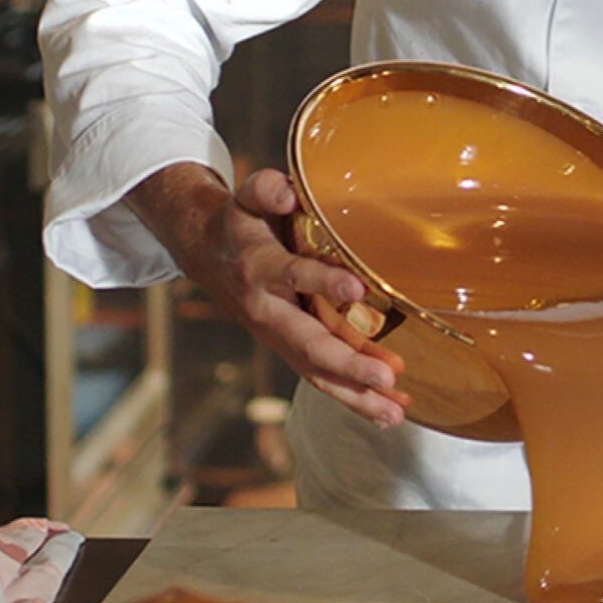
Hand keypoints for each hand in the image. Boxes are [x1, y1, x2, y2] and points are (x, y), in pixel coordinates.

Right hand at [127, 164, 409, 426]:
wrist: (207, 253)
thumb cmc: (244, 222)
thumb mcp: (248, 197)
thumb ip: (266, 190)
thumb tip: (287, 194)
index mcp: (260, 267)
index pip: (294, 274)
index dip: (323, 282)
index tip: (356, 288)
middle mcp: (267, 309)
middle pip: (308, 341)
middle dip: (347, 362)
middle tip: (386, 376)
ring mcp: (277, 335)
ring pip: (315, 371)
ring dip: (355, 394)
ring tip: (395, 412)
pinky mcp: (288, 349)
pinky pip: (320, 378)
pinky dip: (353, 397)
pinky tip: (387, 411)